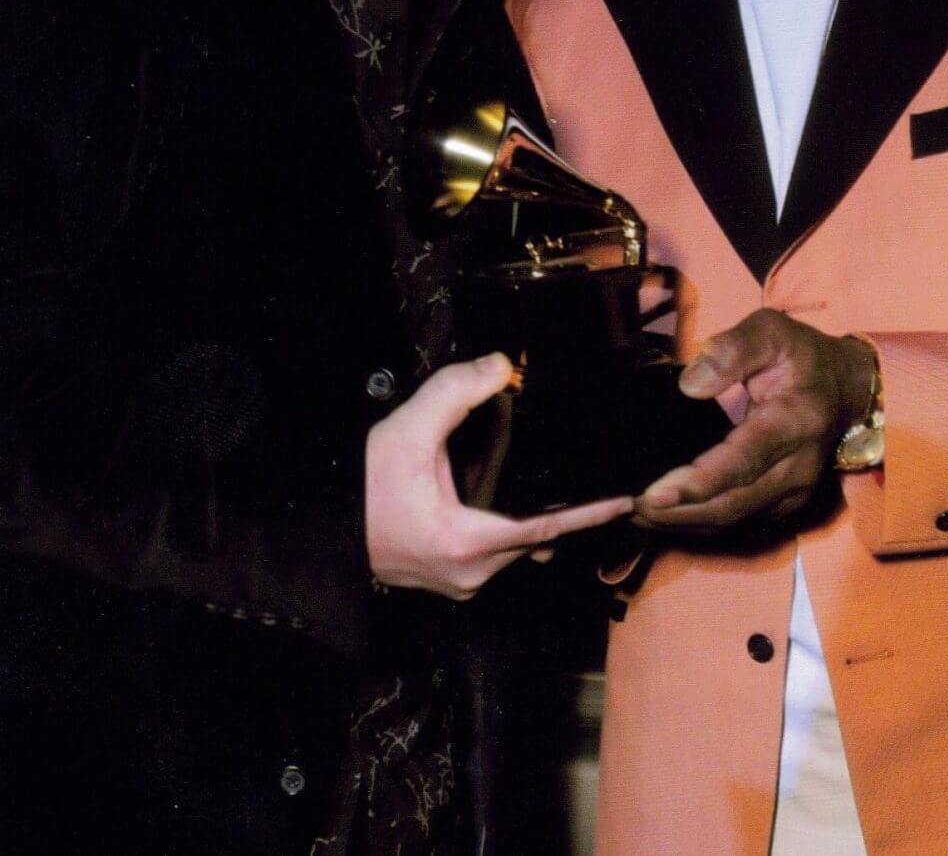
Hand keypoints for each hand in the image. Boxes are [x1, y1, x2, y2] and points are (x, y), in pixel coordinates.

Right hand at [366, 353, 632, 599]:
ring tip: (569, 495)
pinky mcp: (448, 578)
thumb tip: (502, 366)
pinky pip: (495, 554)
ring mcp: (459, 582)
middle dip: (566, 514)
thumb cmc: (363, 484)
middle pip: (533, 540)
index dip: (588, 514)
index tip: (626, 504)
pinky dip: (512, 529)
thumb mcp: (410, 429)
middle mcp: (470, 573)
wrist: (321, 528)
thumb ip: (456, 393)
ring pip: (514, 549)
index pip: (545, 528)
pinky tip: (520, 506)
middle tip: (601, 487)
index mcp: (468, 543)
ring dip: (535, 522)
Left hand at [633, 309, 876, 533]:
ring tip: (634, 514)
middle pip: (733, 504)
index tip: (654, 494)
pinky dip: (699, 524)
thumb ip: (733, 350)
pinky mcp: (784, 506)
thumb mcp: (771, 332)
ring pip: (733, 521)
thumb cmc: (801, 357)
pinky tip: (664, 516)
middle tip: (627, 507)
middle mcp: (798, 468)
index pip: (743, 461)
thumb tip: (691, 385)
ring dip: (682, 523)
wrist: (848, 390)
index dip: (699, 483)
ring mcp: (794, 493)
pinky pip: (738, 523)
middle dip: (678, 512)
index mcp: (795, 421)